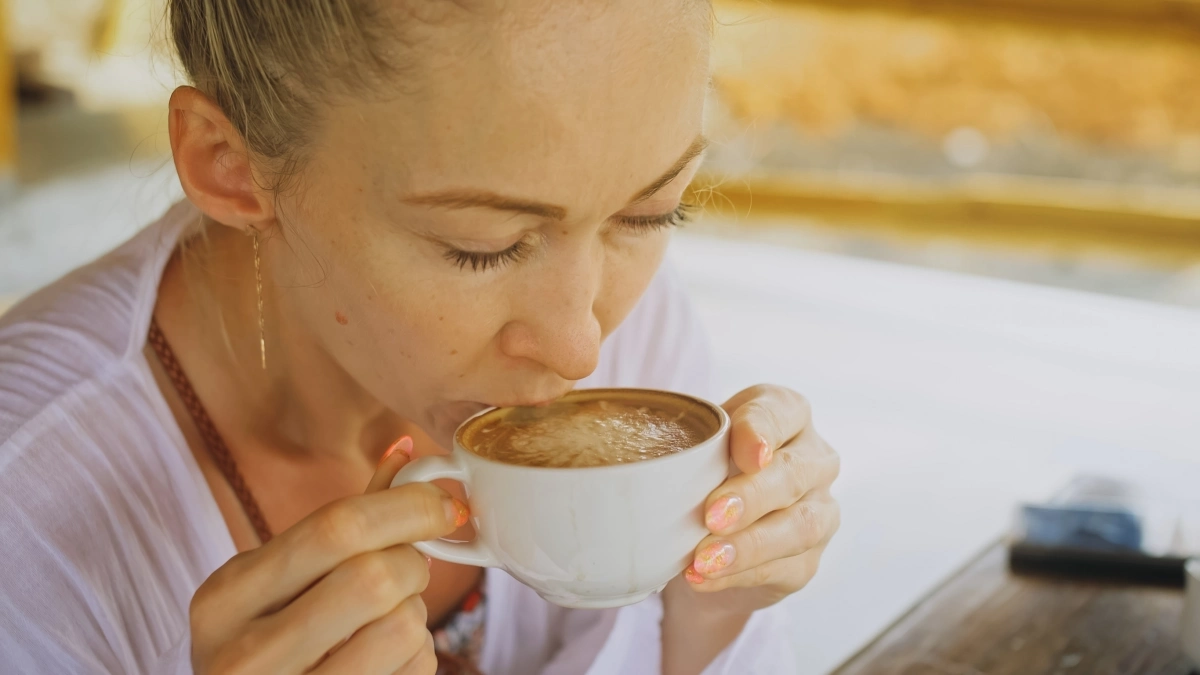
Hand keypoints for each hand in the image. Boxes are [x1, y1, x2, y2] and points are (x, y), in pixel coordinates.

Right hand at [189, 438, 467, 673]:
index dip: (406, 507)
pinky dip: (417, 654)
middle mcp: (244, 653)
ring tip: (387, 618)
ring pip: (401, 627)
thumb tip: (405, 448)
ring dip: (415, 613)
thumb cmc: (268, 641)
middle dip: (410, 563)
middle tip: (406, 569)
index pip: (335, 528)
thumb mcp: (275, 582)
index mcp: (226, 596)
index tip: (442, 505)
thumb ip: (337, 521)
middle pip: (373, 577)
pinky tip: (384, 658)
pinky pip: (414, 669)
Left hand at [676, 385, 839, 613]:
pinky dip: (740, 575)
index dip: (764, 431)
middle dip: (753, 495)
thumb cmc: (703, 469)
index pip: (782, 411)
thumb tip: (658, 463)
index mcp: (788, 414)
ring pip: (800, 526)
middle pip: (794, 473)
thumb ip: (687, 444)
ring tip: (704, 559)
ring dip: (749, 545)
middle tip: (712, 515)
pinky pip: (784, 568)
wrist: (707, 533)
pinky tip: (704, 576)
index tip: (748, 455)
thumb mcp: (693, 445)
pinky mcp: (809, 558)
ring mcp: (820, 509)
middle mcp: (813, 459)